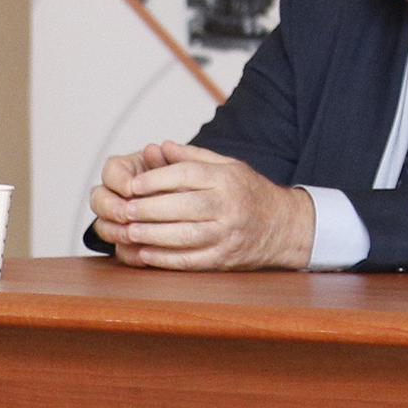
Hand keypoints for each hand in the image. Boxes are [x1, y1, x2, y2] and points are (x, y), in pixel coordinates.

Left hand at [91, 143, 314, 270]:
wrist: (284, 227)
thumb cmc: (249, 193)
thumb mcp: (228, 166)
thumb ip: (193, 157)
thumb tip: (159, 147)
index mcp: (228, 179)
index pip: (187, 175)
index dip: (156, 179)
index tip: (132, 184)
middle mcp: (229, 206)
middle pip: (183, 206)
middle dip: (149, 208)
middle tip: (123, 209)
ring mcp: (228, 235)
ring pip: (184, 236)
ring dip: (152, 235)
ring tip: (128, 231)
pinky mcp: (224, 259)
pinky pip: (190, 260)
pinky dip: (165, 259)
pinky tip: (145, 253)